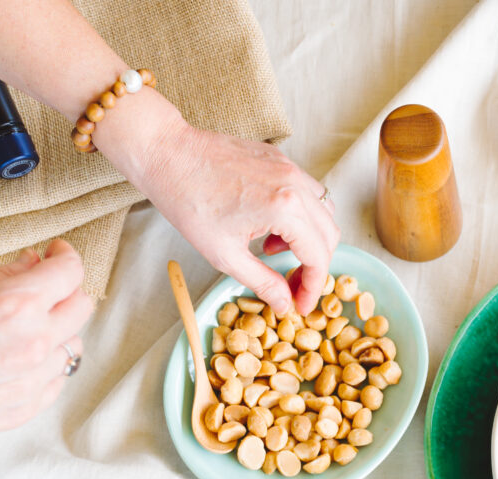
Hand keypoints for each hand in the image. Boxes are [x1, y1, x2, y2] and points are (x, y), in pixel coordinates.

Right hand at [0, 238, 94, 467]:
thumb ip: (3, 276)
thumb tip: (34, 263)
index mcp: (17, 305)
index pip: (70, 273)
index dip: (65, 257)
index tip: (56, 254)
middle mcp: (36, 342)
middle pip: (81, 307)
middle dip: (66, 291)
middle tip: (43, 287)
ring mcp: (35, 379)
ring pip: (74, 345)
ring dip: (58, 330)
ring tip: (24, 327)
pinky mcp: (29, 406)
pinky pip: (57, 378)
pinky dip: (46, 364)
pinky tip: (16, 358)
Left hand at [129, 116, 339, 316]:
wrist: (168, 155)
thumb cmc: (188, 201)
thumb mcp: (225, 255)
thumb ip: (263, 282)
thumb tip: (284, 304)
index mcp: (285, 208)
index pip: (319, 256)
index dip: (313, 287)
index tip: (300, 304)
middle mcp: (295, 184)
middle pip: (330, 234)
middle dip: (316, 265)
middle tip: (293, 284)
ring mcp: (289, 167)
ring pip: (324, 210)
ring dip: (310, 238)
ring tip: (275, 251)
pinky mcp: (280, 158)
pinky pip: (307, 191)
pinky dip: (299, 215)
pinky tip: (269, 226)